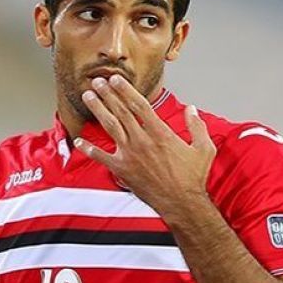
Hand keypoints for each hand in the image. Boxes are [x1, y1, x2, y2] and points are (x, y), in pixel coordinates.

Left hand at [74, 75, 215, 213]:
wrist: (181, 203)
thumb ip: (197, 126)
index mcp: (161, 133)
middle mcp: (142, 141)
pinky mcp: (122, 170)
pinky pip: (101, 157)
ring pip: (110, 127)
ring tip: (88, 96)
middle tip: (97, 81)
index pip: (139, 105)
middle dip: (107, 94)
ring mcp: (130, 155)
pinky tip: (78, 141)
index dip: (125, 90)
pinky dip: (89, 149)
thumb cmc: (193, 178)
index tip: (116, 79)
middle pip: (121, 111)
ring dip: (98, 109)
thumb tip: (191, 109)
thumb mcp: (204, 148)